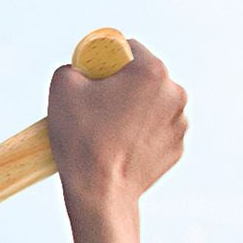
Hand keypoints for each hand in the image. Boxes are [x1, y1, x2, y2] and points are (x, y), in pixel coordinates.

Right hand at [48, 39, 187, 242]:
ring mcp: (180, 121)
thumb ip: (73, 66)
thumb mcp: (62, 89)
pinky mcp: (177, 146)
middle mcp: (175, 91)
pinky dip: (142, 135)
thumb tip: (81, 68)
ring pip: (153, 104)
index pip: (128, 49)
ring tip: (109, 132)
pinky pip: (158, 131)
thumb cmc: (81, 140)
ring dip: (135, 111)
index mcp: (151, 71)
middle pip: (144, 77)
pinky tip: (121, 148)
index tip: (92, 80)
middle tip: (97, 109)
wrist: (99, 193)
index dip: (106, 61)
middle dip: (123, 87)